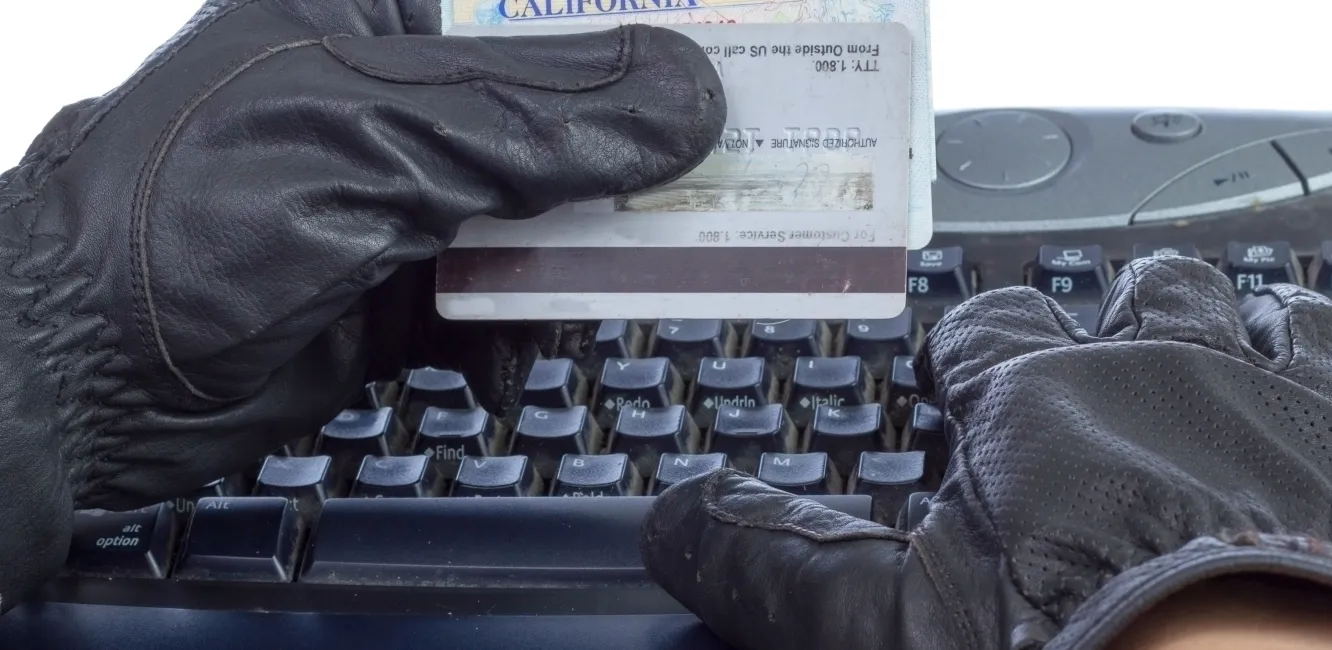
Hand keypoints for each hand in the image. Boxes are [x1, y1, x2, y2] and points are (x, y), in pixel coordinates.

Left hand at [0, 0, 723, 607]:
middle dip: (633, 146)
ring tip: (628, 276)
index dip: (635, 18)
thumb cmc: (189, 208)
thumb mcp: (381, 135)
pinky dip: (524, 326)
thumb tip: (692, 94)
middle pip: (563, 103)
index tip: (731, 43)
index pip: (540, 1)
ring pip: (550, 206)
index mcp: (380, 11)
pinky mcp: (407, 286)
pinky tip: (511, 347)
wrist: (80, 375)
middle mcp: (399, 93)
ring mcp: (405, 192)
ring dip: (589, 250)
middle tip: (725, 165)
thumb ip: (544, 117)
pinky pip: (509, 294)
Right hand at [642, 257, 1331, 649]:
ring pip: (1300, 329)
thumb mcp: (878, 627)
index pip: (993, 330)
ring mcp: (1308, 429)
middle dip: (1133, 303)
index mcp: (1051, 407)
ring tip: (1274, 318)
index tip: (959, 358)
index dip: (971, 336)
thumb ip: (771, 562)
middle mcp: (1182, 384)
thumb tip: (673, 517)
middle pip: (1155, 298)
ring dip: (1284, 322)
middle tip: (1124, 316)